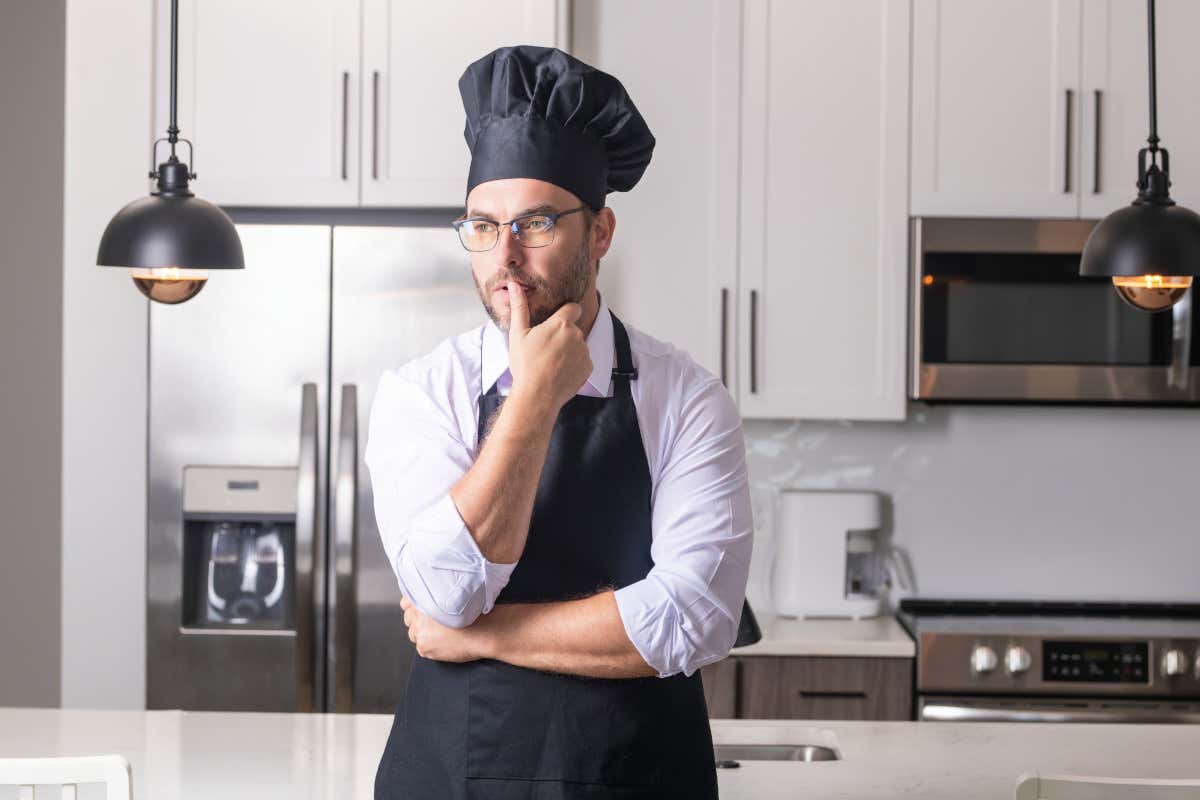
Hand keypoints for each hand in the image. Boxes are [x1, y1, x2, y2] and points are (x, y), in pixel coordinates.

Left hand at [401, 596, 484, 662]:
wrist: (482, 632)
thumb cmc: (474, 615)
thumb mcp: (454, 598)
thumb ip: (437, 598)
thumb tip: (428, 602)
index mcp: (425, 602)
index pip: (406, 603)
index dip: (413, 606)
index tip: (418, 608)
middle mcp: (419, 618)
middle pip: (408, 619)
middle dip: (417, 621)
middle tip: (432, 623)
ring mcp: (421, 634)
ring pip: (414, 634)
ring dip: (423, 634)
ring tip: (440, 634)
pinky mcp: (425, 648)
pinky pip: (421, 647)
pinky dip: (430, 646)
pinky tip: (443, 642)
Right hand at [506, 281, 591, 409]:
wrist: (537, 396)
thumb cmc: (525, 365)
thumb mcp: (518, 334)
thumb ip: (519, 307)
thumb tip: (515, 286)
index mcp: (561, 324)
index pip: (573, 307)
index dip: (565, 313)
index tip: (555, 322)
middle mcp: (577, 335)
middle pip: (573, 329)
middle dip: (563, 335)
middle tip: (545, 348)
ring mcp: (585, 352)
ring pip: (578, 345)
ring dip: (569, 350)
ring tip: (551, 362)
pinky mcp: (589, 368)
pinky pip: (583, 361)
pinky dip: (574, 364)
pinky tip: (559, 372)